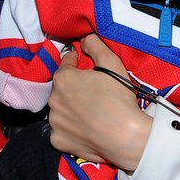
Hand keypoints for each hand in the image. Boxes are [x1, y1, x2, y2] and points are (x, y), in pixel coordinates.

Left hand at [47, 34, 150, 172]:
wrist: (126, 137)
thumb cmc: (119, 99)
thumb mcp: (111, 62)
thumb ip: (95, 45)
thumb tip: (84, 38)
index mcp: (63, 79)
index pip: (66, 64)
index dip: (76, 62)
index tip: (84, 66)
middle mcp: (53, 100)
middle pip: (62, 88)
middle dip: (74, 87)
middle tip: (93, 92)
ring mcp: (54, 122)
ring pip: (61, 110)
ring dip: (71, 108)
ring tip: (90, 112)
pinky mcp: (58, 141)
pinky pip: (62, 131)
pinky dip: (71, 129)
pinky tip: (86, 129)